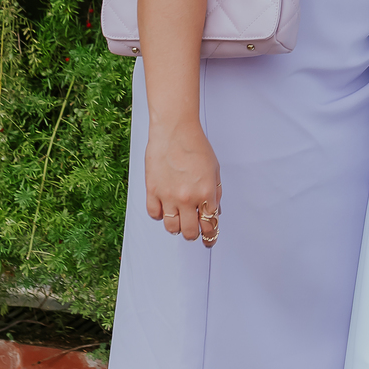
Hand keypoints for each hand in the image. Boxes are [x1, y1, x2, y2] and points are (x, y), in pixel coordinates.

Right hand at [145, 121, 220, 241]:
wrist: (174, 130)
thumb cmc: (195, 145)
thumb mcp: (214, 169)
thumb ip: (216, 193)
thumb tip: (215, 211)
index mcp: (206, 192)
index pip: (210, 223)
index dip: (211, 234)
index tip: (210, 238)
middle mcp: (187, 198)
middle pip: (190, 232)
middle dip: (194, 234)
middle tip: (194, 231)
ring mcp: (168, 196)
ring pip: (171, 228)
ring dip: (177, 228)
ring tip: (179, 221)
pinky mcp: (153, 190)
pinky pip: (154, 215)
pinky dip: (160, 216)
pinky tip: (165, 209)